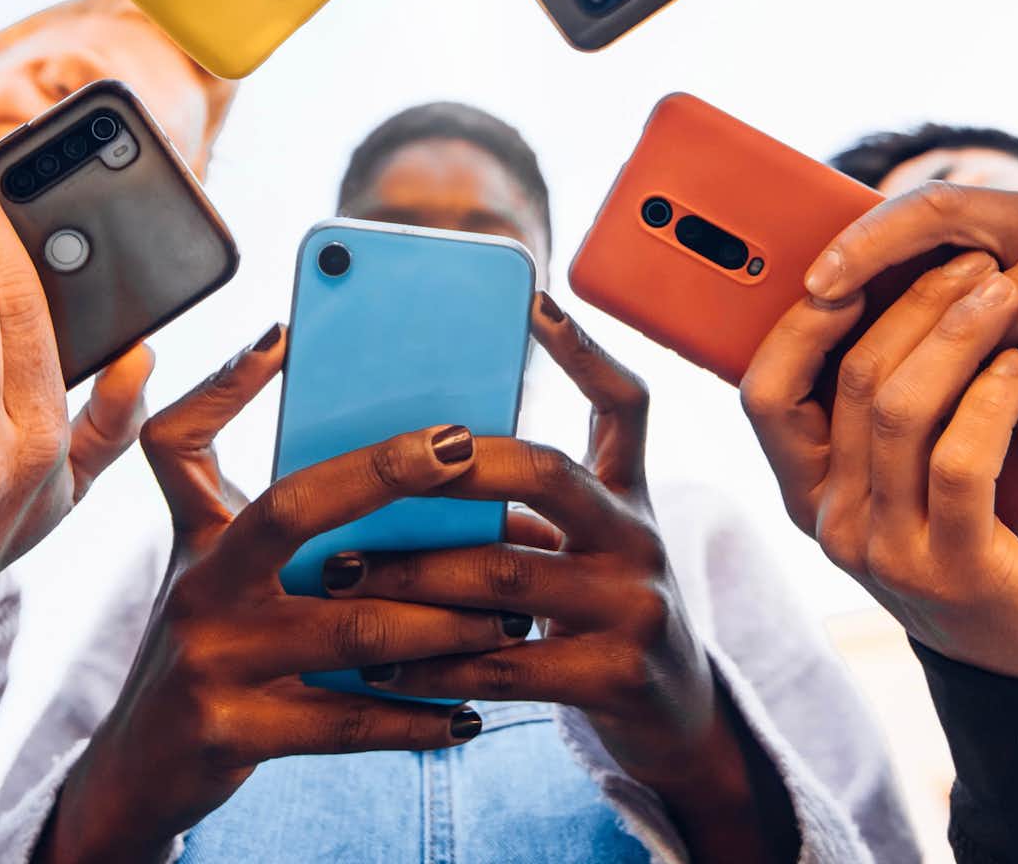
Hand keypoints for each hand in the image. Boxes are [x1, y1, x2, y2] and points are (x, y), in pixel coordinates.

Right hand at [49, 328, 507, 862]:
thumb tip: (374, 436)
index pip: (183, 443)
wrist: (138, 774)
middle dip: (384, 474)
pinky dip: (416, 718)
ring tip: (510, 615)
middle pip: (292, 509)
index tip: (291, 337)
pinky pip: (345, 723)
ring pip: (350, 628)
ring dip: (443, 620)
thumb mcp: (213, 572)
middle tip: (466, 453)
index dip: (225, 384)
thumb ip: (268, 511)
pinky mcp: (231, 734)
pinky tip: (469, 715)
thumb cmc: (210, 651)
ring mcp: (211, 663)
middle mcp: (198, 591)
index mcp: (199, 541)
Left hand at [328, 296, 790, 855]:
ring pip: (504, 575)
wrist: (678, 719)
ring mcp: (635, 607)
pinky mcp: (616, 678)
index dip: (584, 350)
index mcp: (629, 495)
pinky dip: (431, 665)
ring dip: (410, 575)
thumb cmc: (600, 618)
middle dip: (450, 467)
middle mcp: (639, 538)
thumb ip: (525, 508)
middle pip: (545, 472)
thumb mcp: (586, 548)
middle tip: (374, 472)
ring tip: (339, 575)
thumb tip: (398, 469)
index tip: (534, 299)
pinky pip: (504, 665)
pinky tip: (376, 667)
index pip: (625, 403)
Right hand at [743, 255, 1017, 679]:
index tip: (859, 262)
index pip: (764, 391)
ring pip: (899, 412)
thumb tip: (883, 272)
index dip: (802, 322)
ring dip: (956, 337)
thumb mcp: (910, 467)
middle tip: (972, 261)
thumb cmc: (975, 528)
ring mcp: (885, 553)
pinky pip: (958, 463)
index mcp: (805, 489)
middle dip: (912, 304)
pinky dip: (989, 400)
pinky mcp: (953, 572)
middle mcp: (830, 523)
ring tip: (1004, 294)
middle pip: (849, 382)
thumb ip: (883, 401)